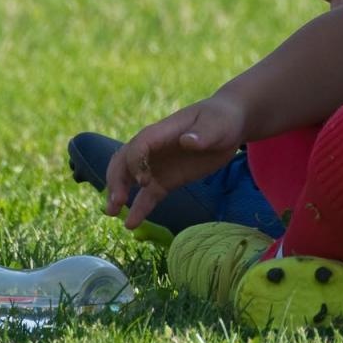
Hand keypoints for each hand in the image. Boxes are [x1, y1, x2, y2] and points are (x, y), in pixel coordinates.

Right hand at [104, 94, 245, 228]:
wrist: (230, 126)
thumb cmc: (222, 119)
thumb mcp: (218, 124)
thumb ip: (203, 133)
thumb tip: (187, 141)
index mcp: (163, 131)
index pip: (139, 145)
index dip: (136, 163)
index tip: (143, 181)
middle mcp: (154, 148)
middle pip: (124, 161)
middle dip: (116, 179)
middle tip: (116, 201)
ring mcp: (158, 165)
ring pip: (130, 179)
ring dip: (118, 194)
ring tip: (112, 213)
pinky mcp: (167, 180)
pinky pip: (148, 194)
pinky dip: (139, 207)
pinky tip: (131, 224)